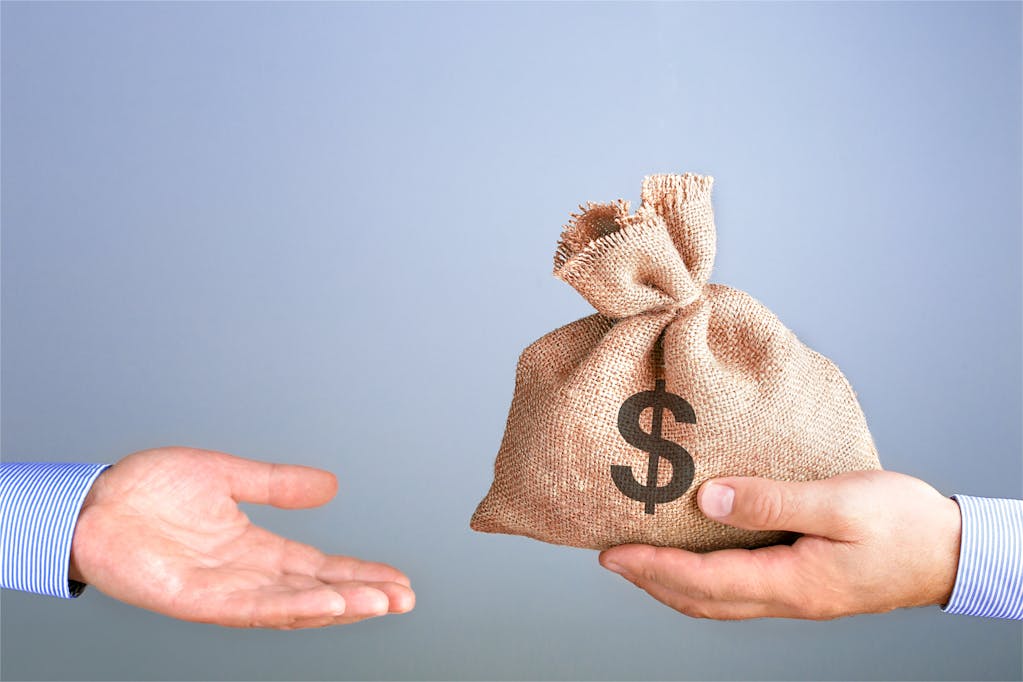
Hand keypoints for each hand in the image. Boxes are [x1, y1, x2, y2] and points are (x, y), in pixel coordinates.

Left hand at [69, 447, 414, 628]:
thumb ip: (277, 484)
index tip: (399, 576)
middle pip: (317, 592)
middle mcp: (245, 575)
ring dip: (340, 607)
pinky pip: (254, 608)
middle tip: (407, 598)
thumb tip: (330, 486)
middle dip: (363, 596)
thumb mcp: (228, 475)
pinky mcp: (197, 599)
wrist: (92, 501)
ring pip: (293, 606)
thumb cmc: (147, 490)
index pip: (319, 568)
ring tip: (382, 603)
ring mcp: (223, 591)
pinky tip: (329, 604)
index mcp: (254, 548)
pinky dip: (295, 608)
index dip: (360, 572)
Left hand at [599, 470, 961, 619]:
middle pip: (701, 600)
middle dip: (651, 581)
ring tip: (641, 563)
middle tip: (612, 559)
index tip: (613, 554)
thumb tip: (707, 501)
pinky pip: (739, 593)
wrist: (952, 553)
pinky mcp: (804, 586)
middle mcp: (787, 598)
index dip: (652, 568)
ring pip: (718, 602)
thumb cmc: (904, 524)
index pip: (703, 580)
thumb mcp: (839, 502)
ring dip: (673, 585)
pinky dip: (704, 581)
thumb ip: (772, 501)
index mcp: (791, 581)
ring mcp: (796, 597)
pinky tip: (698, 559)